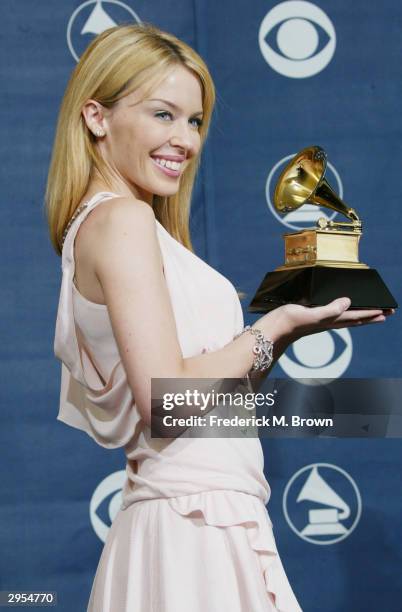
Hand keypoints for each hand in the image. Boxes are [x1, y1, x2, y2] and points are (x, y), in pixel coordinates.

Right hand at [259, 297, 394, 343]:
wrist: (273, 330)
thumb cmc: (289, 321)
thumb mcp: (310, 313)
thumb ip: (330, 309)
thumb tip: (348, 302)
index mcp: (330, 320)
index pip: (356, 315)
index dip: (372, 312)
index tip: (387, 310)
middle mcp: (328, 322)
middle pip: (356, 319)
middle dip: (371, 316)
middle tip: (387, 313)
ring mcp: (321, 322)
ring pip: (347, 319)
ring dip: (361, 316)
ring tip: (372, 314)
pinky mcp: (313, 319)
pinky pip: (336, 316)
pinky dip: (346, 314)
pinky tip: (343, 312)